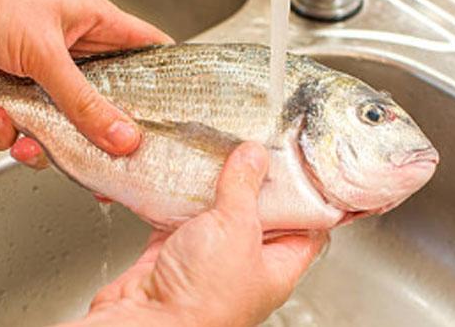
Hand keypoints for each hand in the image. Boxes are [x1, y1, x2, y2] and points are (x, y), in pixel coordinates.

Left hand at [0, 0, 171, 155]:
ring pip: (64, 123)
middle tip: (99, 158)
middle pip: (106, 101)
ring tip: (26, 136)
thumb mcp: (44, 51)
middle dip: (99, 133)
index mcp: (98, 26)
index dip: (164, 82)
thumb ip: (83, 101)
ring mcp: (44, 73)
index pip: (149, 51)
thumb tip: (123, 138)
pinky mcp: (13, 89)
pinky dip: (9, 131)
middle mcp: (77, 52)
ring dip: (44, 140)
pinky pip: (25, 125)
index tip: (172, 118)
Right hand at [58, 142, 328, 326]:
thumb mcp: (237, 230)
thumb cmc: (202, 301)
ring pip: (218, 211)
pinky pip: (179, 216)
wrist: (145, 323)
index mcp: (278, 265)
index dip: (309, 194)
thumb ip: (245, 188)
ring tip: (221, 149)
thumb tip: (254, 156)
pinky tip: (181, 173)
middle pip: (260, 212)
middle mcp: (245, 262)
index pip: (307, 224)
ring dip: (215, 184)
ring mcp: (209, 257)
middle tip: (256, 145)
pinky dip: (177, 196)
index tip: (304, 163)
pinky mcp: (174, 252)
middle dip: (256, 178)